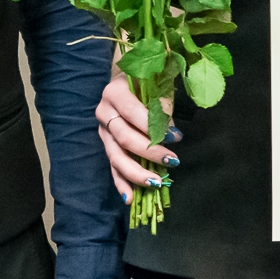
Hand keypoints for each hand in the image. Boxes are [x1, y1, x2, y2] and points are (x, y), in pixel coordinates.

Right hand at [95, 73, 176, 200]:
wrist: (127, 80)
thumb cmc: (146, 81)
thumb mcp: (157, 85)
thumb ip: (162, 104)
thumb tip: (170, 131)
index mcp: (115, 92)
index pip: (132, 111)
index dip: (152, 125)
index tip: (176, 136)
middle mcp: (104, 112)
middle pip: (124, 137)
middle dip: (149, 152)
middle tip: (172, 160)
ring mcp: (103, 131)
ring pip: (116, 156)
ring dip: (137, 172)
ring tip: (156, 183)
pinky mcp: (106, 146)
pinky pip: (112, 168)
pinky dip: (121, 184)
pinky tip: (130, 198)